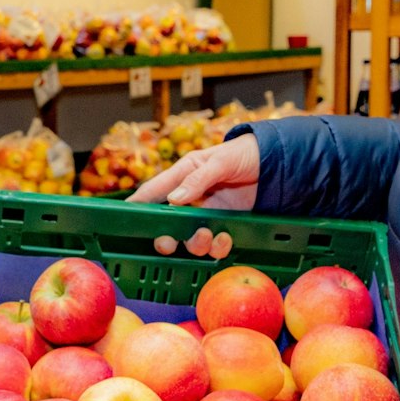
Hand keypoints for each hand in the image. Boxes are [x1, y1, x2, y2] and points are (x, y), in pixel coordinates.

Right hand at [134, 136, 255, 257]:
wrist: (277, 163)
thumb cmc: (244, 153)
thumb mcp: (220, 161)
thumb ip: (197, 180)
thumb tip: (173, 200)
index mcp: (182, 176)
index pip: (153, 192)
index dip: (137, 205)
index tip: (122, 219)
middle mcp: (191, 198)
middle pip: (167, 224)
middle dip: (164, 238)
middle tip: (168, 243)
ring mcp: (208, 213)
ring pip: (190, 239)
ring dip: (195, 243)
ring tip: (207, 235)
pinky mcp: (225, 224)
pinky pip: (215, 244)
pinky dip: (217, 247)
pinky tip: (224, 239)